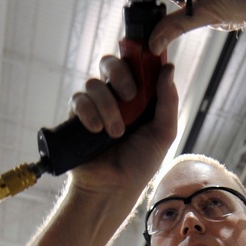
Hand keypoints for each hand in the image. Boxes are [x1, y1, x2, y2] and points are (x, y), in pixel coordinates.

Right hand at [67, 56, 177, 198]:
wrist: (113, 187)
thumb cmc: (140, 163)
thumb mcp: (163, 133)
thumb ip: (168, 101)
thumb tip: (169, 68)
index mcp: (138, 96)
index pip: (135, 65)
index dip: (138, 58)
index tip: (145, 60)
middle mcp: (114, 96)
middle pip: (109, 63)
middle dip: (120, 74)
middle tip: (130, 95)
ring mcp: (94, 105)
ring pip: (94, 84)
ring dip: (108, 107)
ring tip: (116, 133)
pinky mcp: (76, 116)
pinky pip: (78, 100)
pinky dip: (88, 113)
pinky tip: (96, 131)